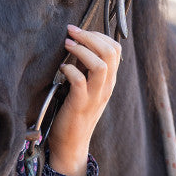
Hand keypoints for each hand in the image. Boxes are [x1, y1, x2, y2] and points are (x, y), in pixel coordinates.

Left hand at [46, 25, 121, 175]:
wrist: (71, 144)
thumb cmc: (73, 112)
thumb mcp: (85, 87)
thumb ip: (85, 68)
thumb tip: (76, 44)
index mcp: (109, 80)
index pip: (115, 49)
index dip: (98, 35)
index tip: (80, 31)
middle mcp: (106, 87)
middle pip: (111, 52)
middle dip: (90, 36)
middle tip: (71, 31)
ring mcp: (95, 96)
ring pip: (100, 65)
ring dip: (82, 50)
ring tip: (67, 44)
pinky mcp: (80, 105)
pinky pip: (80, 81)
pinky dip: (70, 70)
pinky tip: (61, 69)